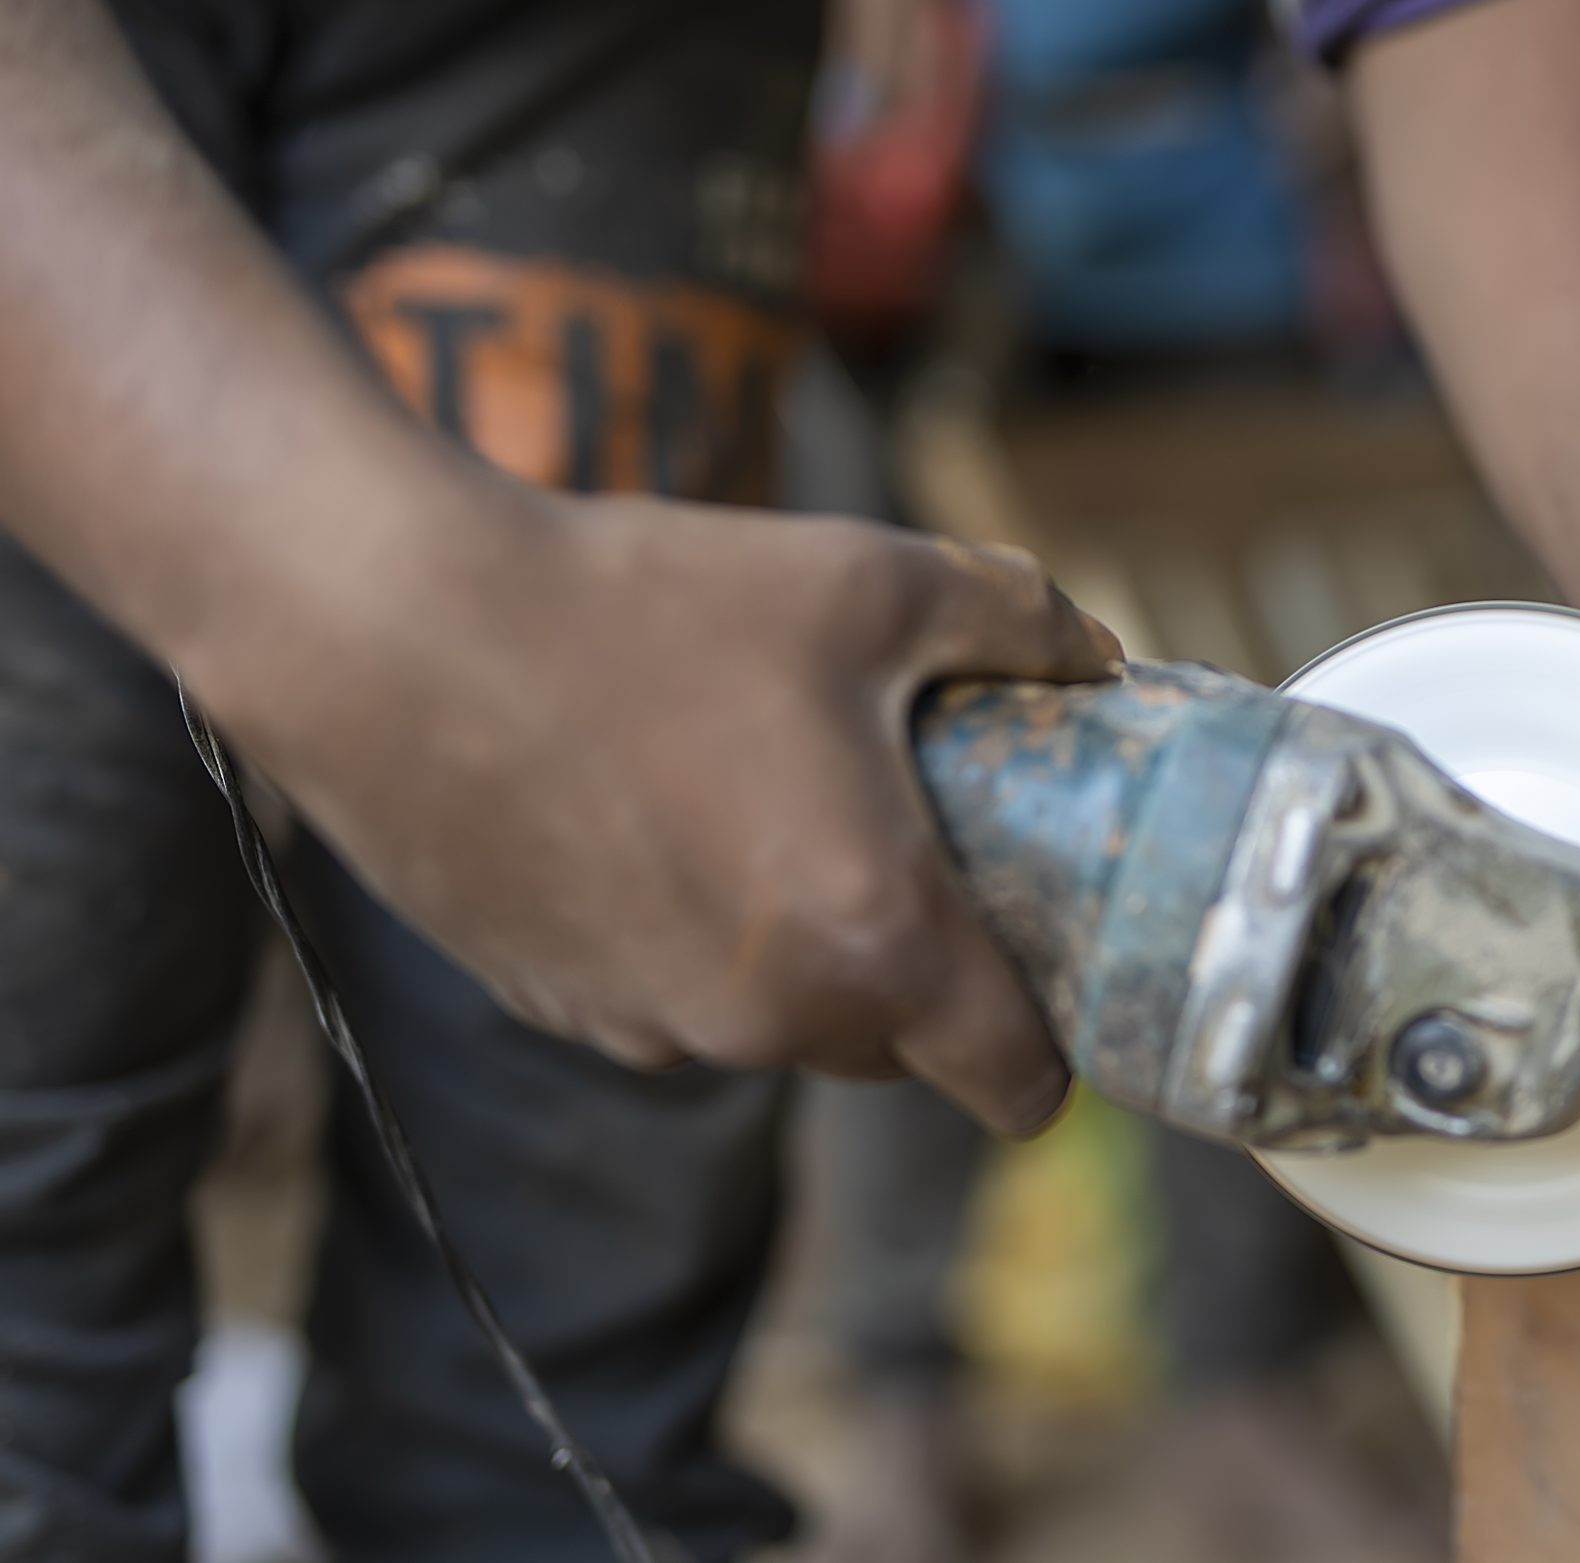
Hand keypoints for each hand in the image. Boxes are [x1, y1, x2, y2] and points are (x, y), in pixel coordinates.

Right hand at [216, 494, 1119, 1131]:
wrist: (390, 628)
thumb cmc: (646, 604)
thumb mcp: (870, 581)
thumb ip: (1020, 622)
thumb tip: (1101, 654)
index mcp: (873, 939)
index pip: (1018, 1085)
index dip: (1053, 1045)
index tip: (1048, 973)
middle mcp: (766, 1022)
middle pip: (898, 1049)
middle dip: (923, 969)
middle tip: (911, 838)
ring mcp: (650, 1028)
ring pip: (781, 1024)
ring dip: (801, 951)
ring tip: (764, 801)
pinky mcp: (555, 1008)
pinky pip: (673, 1001)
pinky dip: (693, 940)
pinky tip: (653, 813)